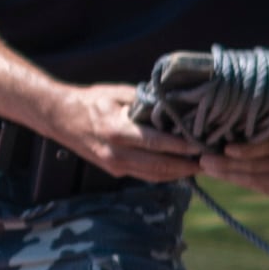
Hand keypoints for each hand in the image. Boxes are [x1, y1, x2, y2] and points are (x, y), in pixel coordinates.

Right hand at [40, 79, 213, 187]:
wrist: (60, 118)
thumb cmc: (91, 100)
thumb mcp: (118, 93)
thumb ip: (145, 101)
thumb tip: (174, 104)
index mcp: (116, 130)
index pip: (155, 143)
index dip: (180, 147)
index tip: (200, 146)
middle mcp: (115, 153)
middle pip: (158, 166)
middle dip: (185, 166)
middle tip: (207, 161)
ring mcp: (114, 165)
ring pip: (152, 176)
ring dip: (177, 174)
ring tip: (197, 168)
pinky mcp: (113, 171)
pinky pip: (143, 176)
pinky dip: (163, 175)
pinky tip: (178, 169)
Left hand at [214, 107, 268, 203]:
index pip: (268, 146)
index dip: (243, 149)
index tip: (222, 146)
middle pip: (256, 167)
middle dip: (226, 165)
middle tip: (203, 159)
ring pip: (257, 181)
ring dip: (231, 176)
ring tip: (209, 168)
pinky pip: (266, 190)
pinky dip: (246, 183)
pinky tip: (230, 176)